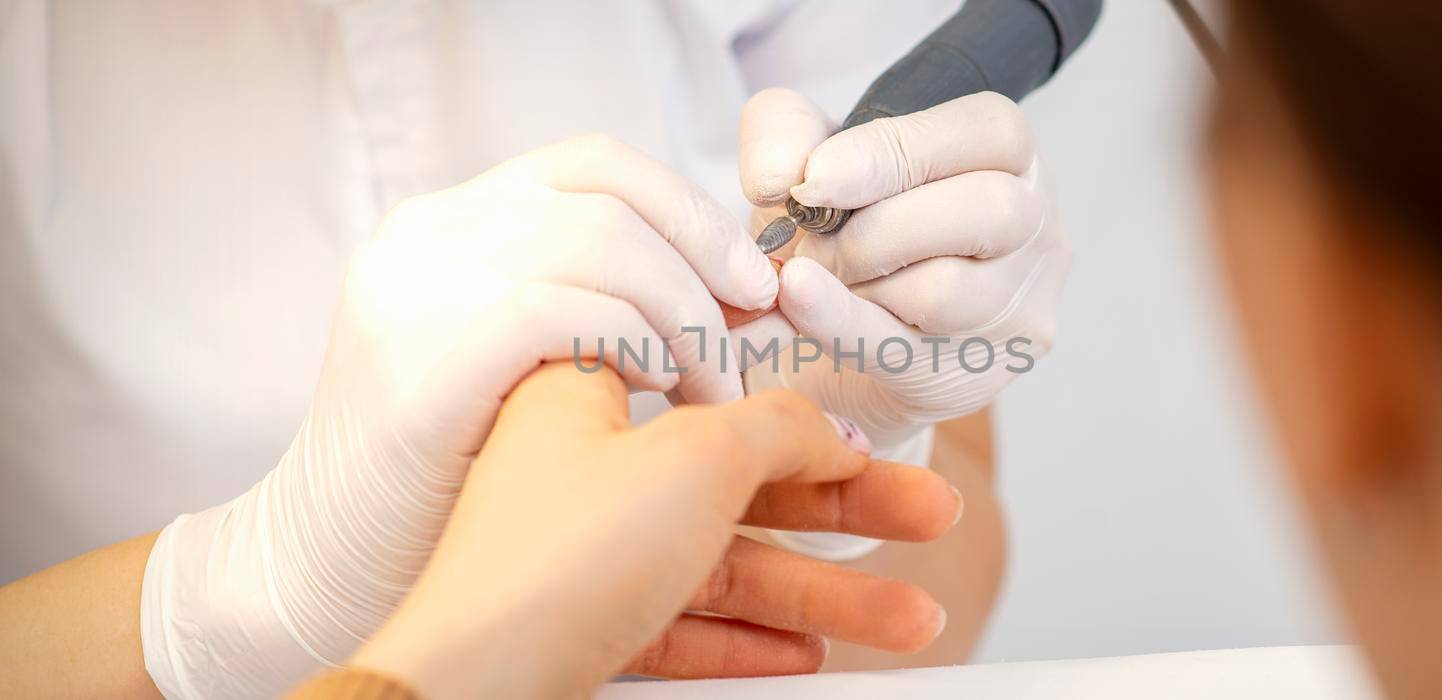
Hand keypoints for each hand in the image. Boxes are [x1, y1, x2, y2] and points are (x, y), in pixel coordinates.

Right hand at [140, 134, 777, 697]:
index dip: (691, 212)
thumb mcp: (535, 363)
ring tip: (708, 392)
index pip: (597, 165)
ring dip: (685, 321)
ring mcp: (418, 282)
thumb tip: (740, 289)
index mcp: (451, 221)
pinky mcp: (425, 351)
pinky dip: (638, 348)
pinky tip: (655, 396)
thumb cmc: (451, 475)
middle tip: (745, 348)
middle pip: (612, 200)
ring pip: (605, 247)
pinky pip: (569, 312)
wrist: (331, 564)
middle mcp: (428, 231)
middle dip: (705, 272)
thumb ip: (608, 306)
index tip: (750, 281)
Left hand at [351, 366, 960, 697]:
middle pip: (741, 481)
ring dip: (824, 590)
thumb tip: (830, 427)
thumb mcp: (697, 457)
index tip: (869, 422)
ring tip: (910, 616)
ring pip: (727, 563)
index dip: (798, 402)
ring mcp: (583, 554)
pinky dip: (752, 637)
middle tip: (928, 515)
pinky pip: (688, 624)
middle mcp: (585, 470)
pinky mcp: (583, 627)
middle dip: (847, 509)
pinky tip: (809, 653)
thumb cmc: (556, 557)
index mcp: (589, 396)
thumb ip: (780, 428)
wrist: (474, 687)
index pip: (712, 380)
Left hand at [737, 89, 1067, 456]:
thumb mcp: (810, 167)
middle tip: (811, 242)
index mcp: (1012, 158)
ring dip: (859, 281)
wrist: (827, 347)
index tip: (816, 178)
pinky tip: (796, 302)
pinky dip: (837, 322)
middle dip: (877, 227)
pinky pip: (904, 348)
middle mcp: (1038, 230)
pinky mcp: (979, 374)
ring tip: (813, 279)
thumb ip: (784, 136)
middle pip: (987, 211)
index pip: (990, 132)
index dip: (898, 152)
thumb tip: (777, 178)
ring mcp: (1020, 309)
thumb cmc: (842, 237)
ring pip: (947, 289)